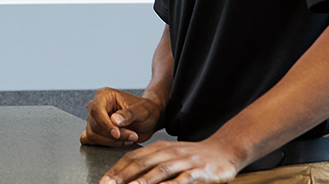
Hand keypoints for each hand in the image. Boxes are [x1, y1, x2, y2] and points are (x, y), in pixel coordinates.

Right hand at [81, 87, 162, 145]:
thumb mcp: (143, 110)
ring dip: (112, 141)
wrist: (149, 119)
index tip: (117, 134)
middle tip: (132, 136)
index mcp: (104, 95)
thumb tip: (114, 120)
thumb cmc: (146, 110)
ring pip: (93, 135)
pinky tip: (118, 142)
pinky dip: (104, 144)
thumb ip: (129, 114)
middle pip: (94, 125)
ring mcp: (95, 119)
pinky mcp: (96, 130)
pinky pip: (90, 140)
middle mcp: (97, 106)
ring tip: (128, 138)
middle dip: (114, 135)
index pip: (96, 110)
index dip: (105, 124)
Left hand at [99, 139, 240, 183]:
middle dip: (123, 176)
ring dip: (144, 180)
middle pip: (142, 163)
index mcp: (160, 148)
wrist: (225, 150)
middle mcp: (170, 152)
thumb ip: (152, 163)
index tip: (104, 180)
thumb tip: (130, 177)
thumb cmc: (194, 157)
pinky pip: (183, 179)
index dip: (117, 169)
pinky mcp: (200, 171)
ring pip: (161, 170)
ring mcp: (185, 161)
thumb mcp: (170, 155)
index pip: (133, 157)